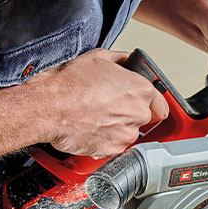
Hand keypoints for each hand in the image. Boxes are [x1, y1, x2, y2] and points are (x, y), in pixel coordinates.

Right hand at [32, 49, 168, 157]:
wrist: (47, 108)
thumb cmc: (68, 84)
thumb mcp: (98, 58)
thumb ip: (121, 60)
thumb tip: (127, 61)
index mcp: (140, 90)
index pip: (160, 102)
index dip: (150, 101)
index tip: (142, 102)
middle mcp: (137, 114)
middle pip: (143, 118)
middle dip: (129, 112)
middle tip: (109, 105)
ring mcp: (124, 135)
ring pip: (128, 133)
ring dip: (117, 127)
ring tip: (96, 115)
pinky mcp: (110, 151)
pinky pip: (114, 146)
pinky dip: (105, 140)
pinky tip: (91, 127)